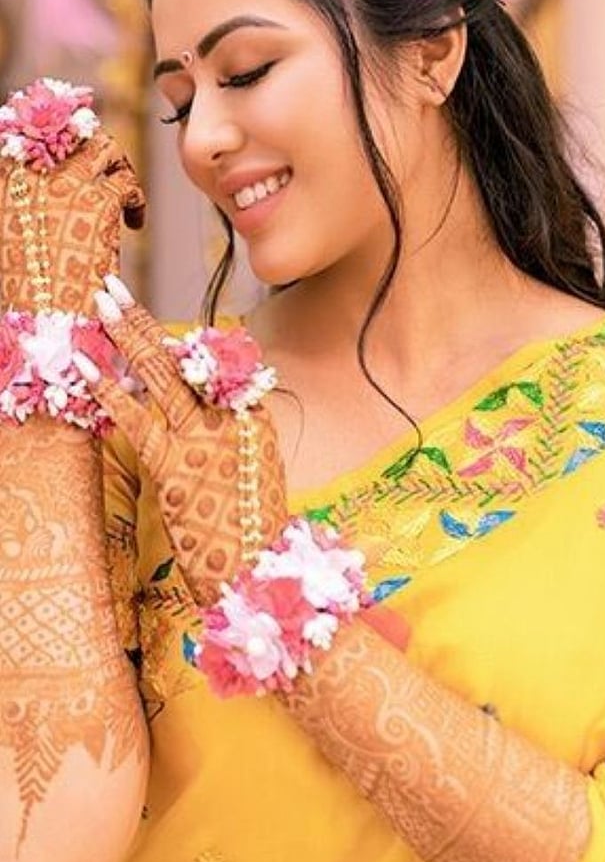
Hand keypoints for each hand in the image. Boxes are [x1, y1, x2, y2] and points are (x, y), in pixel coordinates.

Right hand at [0, 130, 145, 314]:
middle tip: (107, 165)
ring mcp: (68, 184)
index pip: (32, 138)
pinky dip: (136, 201)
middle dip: (93, 143)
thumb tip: (47, 203)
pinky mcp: (99, 203)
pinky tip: (134, 223)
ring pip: (104, 148)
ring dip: (118, 164)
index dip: (57, 142)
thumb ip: (30, 207)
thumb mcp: (15, 238)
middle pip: (71, 133)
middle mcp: (36, 174)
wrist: (42, 312)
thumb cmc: (28, 287)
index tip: (72, 155)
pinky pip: (127, 185)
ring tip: (124, 189)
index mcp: (10, 182)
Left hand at [75, 277, 287, 607]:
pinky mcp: (174, 467)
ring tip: (98, 303)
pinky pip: (136, 418)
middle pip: (181, 356)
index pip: (212, 363)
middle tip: (112, 287)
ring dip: (125, 334)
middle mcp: (230, 419)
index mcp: (253, 419)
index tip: (149, 319)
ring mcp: (202, 440)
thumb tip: (208, 418)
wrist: (260, 574)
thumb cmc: (255, 534)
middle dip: (141, 319)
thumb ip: (233, 438)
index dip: (176, 338)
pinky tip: (86, 364)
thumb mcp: (256, 476)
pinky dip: (108, 389)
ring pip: (160, 374)